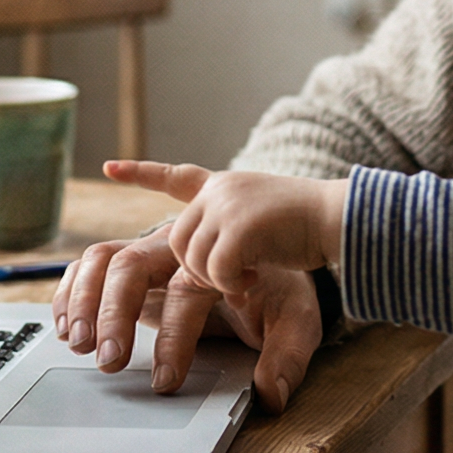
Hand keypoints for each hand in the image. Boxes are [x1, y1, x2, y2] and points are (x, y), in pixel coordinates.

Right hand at [49, 219, 322, 411]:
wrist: (276, 250)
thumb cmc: (281, 288)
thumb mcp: (298, 319)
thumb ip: (287, 355)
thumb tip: (270, 395)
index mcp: (217, 259)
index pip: (186, 293)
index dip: (174, 338)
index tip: (166, 382)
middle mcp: (177, 248)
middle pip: (132, 264)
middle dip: (114, 313)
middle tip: (108, 362)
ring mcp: (150, 252)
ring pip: (103, 257)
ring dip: (83, 298)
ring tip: (76, 344)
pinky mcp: (132, 265)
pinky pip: (90, 264)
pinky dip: (69, 288)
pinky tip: (61, 325)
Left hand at [104, 160, 347, 294]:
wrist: (341, 218)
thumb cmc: (310, 230)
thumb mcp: (264, 225)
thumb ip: (234, 237)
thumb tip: (205, 261)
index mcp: (225, 187)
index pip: (176, 176)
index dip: (142, 173)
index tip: (110, 167)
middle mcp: (220, 190)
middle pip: (176, 238)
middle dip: (196, 268)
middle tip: (231, 280)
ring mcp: (226, 204)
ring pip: (190, 256)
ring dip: (214, 278)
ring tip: (245, 279)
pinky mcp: (238, 225)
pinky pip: (214, 270)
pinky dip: (230, 285)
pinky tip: (251, 281)